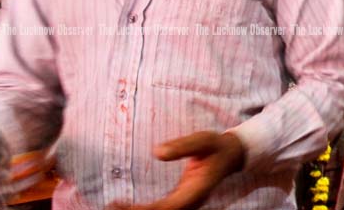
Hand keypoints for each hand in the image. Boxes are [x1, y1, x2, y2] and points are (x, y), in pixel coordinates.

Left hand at [109, 131, 245, 209]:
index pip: (168, 207)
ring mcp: (186, 203)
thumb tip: (157, 152)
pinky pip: (161, 209)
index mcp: (196, 190)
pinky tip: (127, 205)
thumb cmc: (216, 146)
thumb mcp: (203, 140)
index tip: (123, 206)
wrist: (232, 154)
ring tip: (114, 206)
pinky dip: (144, 209)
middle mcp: (190, 201)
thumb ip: (182, 146)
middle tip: (111, 206)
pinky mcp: (181, 200)